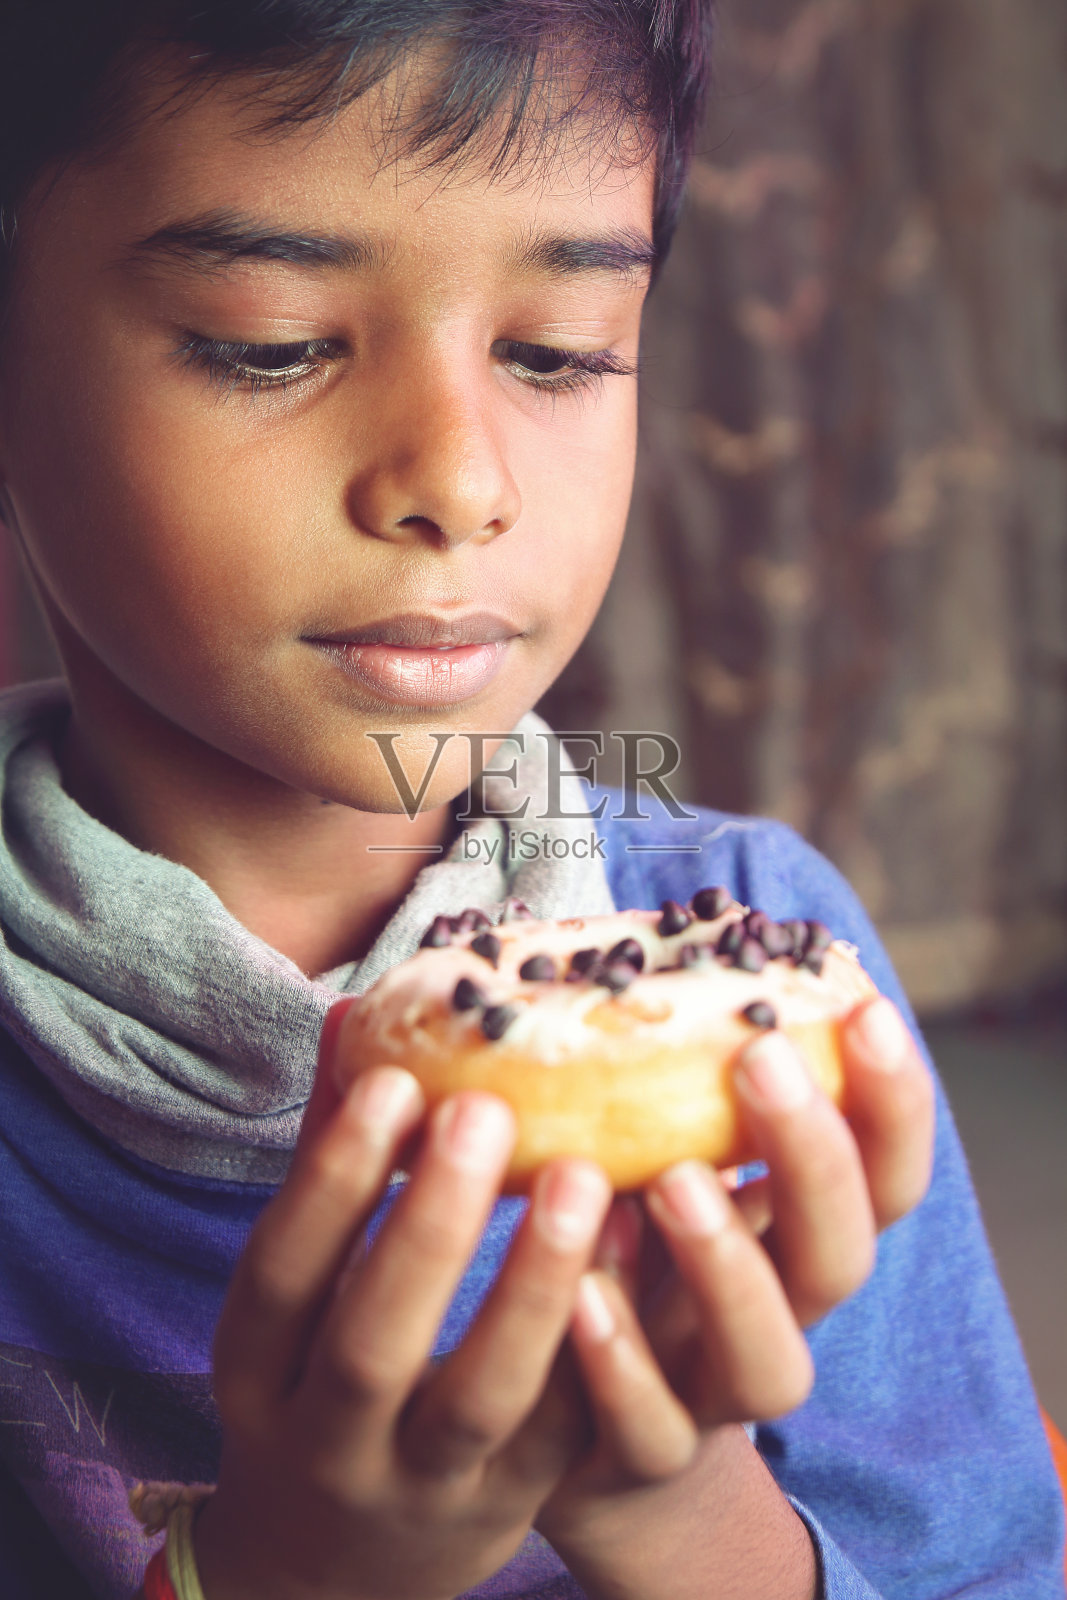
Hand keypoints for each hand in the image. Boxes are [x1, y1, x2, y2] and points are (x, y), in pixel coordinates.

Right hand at [195, 1001, 612, 1599]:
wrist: (336, 1570)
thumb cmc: (319, 1381)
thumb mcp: (298, 1295)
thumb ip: (334, 1160)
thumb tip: (361, 1014)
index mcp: (259, 1369)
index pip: (282, 1273)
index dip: (330, 1180)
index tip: (393, 1081)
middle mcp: (329, 1438)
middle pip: (370, 1343)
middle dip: (428, 1226)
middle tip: (489, 1110)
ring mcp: (424, 1484)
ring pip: (483, 1398)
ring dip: (534, 1286)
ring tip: (586, 1175)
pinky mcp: (512, 1505)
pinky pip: (562, 1428)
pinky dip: (602, 1345)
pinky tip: (637, 1247)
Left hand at [535, 996, 934, 1594]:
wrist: (581, 1434)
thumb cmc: (625, 1260)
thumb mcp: (656, 1163)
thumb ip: (664, 1092)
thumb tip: (631, 949)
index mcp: (793, 1235)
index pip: (884, 1174)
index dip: (892, 1102)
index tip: (866, 1011)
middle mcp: (775, 1314)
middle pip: (841, 1257)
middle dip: (814, 1157)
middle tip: (759, 1062)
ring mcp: (712, 1393)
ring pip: (770, 1362)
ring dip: (728, 1264)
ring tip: (670, 1180)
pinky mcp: (641, 1453)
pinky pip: (652, 1429)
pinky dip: (622, 1362)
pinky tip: (582, 1292)